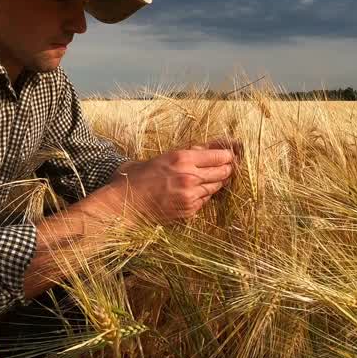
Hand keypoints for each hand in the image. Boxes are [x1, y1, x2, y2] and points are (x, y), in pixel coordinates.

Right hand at [115, 146, 237, 223]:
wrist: (127, 203)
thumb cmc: (141, 177)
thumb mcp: (165, 156)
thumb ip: (189, 151)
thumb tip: (211, 147)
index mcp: (183, 158)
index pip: (220, 156)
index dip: (228, 156)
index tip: (229, 155)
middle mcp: (190, 176)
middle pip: (223, 172)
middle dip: (226, 169)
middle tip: (225, 167)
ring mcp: (191, 195)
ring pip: (216, 187)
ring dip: (215, 183)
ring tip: (205, 179)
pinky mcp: (189, 210)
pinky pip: (206, 201)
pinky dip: (203, 196)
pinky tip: (193, 192)